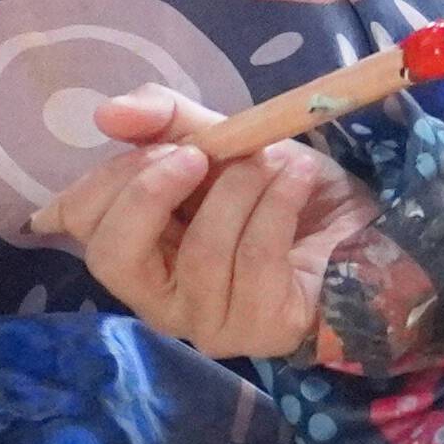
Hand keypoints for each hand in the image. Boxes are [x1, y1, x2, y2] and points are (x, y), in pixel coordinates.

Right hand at [44, 89, 443, 375]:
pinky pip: (256, 260)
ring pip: (200, 253)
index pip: (78, 224)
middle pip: (112, 257)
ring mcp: (207, 322)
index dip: (104, 183)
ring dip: (238, 189)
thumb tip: (107, 114)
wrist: (365, 227)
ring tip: (272, 160)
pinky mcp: (260, 330)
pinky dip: (278, 204)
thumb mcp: (220, 139)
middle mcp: (158, 295)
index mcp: (135, 245)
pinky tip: (298, 179)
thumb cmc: (277, 188)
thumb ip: (164, 120)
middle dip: (149, 194)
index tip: (160, 146)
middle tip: (196, 154)